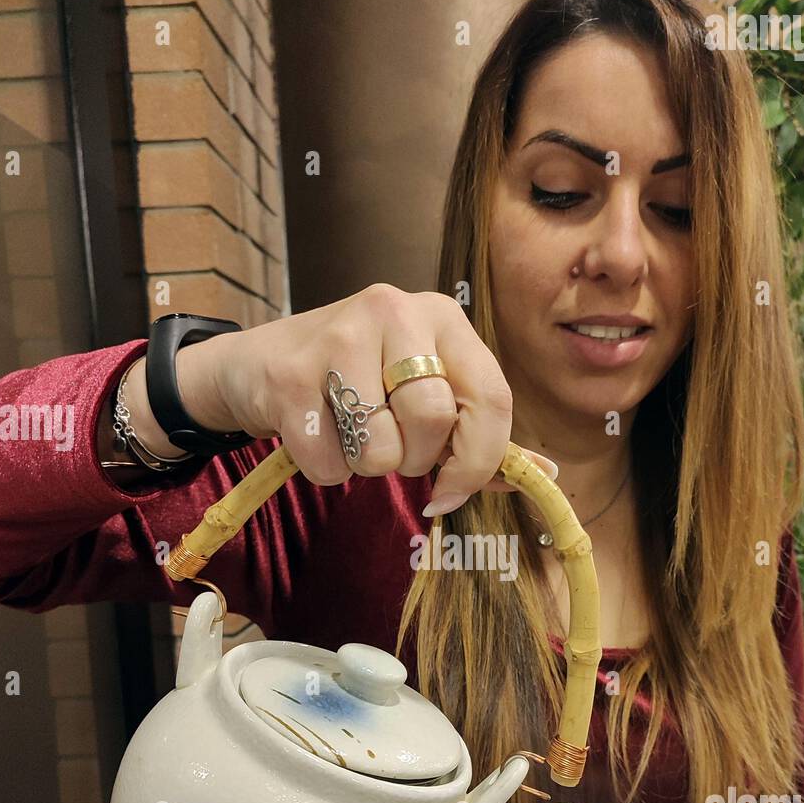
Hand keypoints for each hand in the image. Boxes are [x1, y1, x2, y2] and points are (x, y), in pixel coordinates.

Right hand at [178, 284, 557, 509]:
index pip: (492, 399)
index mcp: (442, 318)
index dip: (480, 461)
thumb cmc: (358, 382)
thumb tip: (546, 477)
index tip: (450, 491)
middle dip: (413, 459)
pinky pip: (329, 461)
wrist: (257, 364)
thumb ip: (482, 435)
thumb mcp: (424, 391)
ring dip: (366, 464)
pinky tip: (316, 435)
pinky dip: (325, 469)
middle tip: (390, 447)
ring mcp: (338, 335)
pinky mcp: (291, 373)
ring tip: (350, 435)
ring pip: (381, 446)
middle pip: (435, 422)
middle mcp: (394, 311)